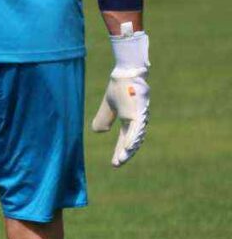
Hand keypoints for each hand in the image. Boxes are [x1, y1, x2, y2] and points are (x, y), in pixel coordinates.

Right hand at [92, 28, 149, 167]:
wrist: (124, 74)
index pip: (124, 138)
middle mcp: (136, 120)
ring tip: (122, 159)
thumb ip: (103, 119)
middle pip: (131, 140)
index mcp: (129, 119)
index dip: (119, 150)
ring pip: (135, 137)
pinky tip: (128, 148)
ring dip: (128, 149)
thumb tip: (100, 132)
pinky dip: (132, 139)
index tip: (114, 163)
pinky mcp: (138, 113)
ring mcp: (139, 116)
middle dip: (124, 153)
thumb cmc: (118, 87)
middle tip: (118, 164)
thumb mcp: (107, 106)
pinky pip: (135, 129)